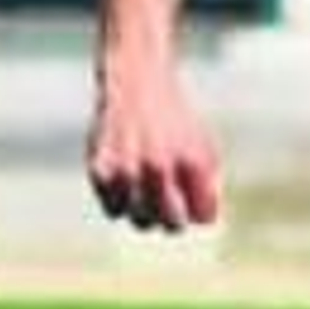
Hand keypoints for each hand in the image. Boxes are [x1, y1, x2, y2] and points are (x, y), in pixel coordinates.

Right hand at [87, 67, 222, 232]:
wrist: (137, 82)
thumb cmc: (173, 120)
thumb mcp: (203, 145)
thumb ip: (208, 185)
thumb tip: (203, 222)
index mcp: (192, 161)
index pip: (203, 217)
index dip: (201, 212)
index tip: (195, 203)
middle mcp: (159, 167)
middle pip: (173, 226)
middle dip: (175, 219)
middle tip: (170, 206)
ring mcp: (128, 170)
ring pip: (141, 221)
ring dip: (146, 213)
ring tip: (146, 191)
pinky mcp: (101, 171)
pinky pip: (114, 210)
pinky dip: (120, 202)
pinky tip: (125, 183)